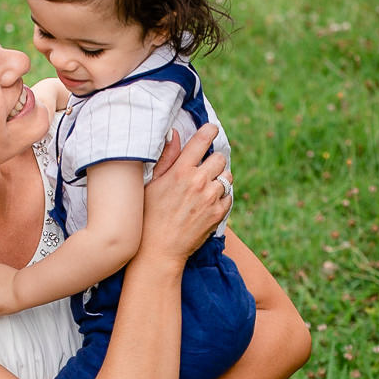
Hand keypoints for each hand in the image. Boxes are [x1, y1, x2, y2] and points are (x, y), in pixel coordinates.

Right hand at [141, 125, 232, 262]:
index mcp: (181, 171)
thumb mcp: (152, 184)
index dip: (210, 131)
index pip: (202, 141)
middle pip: (219, 158)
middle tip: (203, 169)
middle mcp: (199, 182)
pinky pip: (229, 195)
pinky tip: (208, 202)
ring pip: (227, 176)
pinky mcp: (219, 213)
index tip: (212, 129)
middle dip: (212, 161)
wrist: (159, 250)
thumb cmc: (149, 215)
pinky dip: (222, 196)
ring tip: (205, 188)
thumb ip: (167, 158)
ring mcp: (211, 198)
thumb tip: (175, 133)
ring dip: (219, 178)